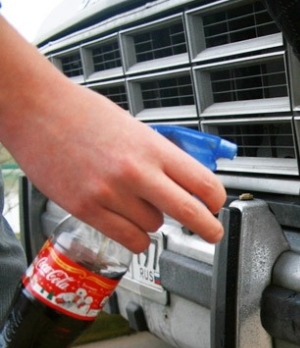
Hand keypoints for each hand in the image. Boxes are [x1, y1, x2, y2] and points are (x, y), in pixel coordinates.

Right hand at [0, 17, 225, 252]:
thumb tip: (187, 182)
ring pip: (155, 227)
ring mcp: (111, 193)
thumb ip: (160, 157)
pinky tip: (132, 227)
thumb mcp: (135, 128)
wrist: (35, 109)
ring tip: (136, 204)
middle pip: (190, 213)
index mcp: (152, 148)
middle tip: (213, 234)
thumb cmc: (83, 114)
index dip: (217, 200)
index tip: (216, 206)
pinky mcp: (87, 209)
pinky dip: (137, 239)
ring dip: (154, 222)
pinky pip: (129, 239)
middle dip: (208, 229)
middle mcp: (135, 172)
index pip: (203, 183)